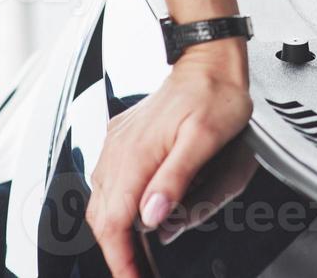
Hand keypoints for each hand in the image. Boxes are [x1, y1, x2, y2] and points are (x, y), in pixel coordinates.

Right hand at [85, 39, 252, 276]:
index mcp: (137, 153)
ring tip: (138, 254)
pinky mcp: (123, 138)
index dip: (120, 257)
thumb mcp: (205, 139)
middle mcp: (120, 149)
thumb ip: (176, 178)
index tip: (133, 277)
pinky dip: (116, 207)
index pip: (115, 220)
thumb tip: (152, 216)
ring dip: (115, 231)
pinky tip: (135, 215)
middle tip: (138, 272)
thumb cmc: (214, 94)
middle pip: (102, 216)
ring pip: (102, 200)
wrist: (208, 60)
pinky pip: (108, 180)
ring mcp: (118, 143)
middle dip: (116, 251)